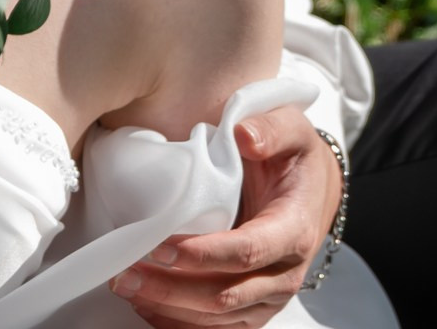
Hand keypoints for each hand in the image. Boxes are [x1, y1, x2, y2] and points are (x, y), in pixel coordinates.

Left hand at [111, 106, 342, 327]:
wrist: (311, 191)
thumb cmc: (293, 159)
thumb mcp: (290, 128)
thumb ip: (270, 128)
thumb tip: (243, 135)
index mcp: (293, 231)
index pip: (246, 253)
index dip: (202, 255)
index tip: (159, 247)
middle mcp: (285, 274)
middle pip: (225, 295)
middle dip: (171, 289)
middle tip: (125, 273)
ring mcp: (269, 297)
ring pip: (217, 319)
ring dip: (168, 308)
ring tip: (125, 287)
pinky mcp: (253, 309)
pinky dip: (178, 323)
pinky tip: (145, 308)